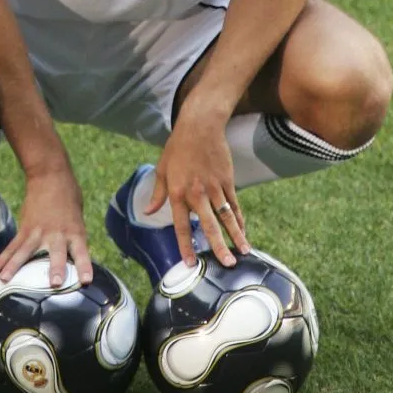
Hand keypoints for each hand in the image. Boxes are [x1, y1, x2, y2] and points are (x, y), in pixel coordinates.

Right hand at [0, 165, 92, 287]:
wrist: (50, 176)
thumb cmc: (69, 197)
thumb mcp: (78, 218)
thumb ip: (74, 238)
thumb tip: (73, 259)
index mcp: (75, 231)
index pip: (81, 251)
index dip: (84, 266)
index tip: (85, 281)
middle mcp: (57, 234)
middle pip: (56, 253)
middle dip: (55, 268)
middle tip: (54, 282)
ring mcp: (38, 232)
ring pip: (26, 252)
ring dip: (15, 267)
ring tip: (5, 280)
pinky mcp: (25, 229)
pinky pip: (12, 247)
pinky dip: (2, 260)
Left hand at [145, 118, 249, 267]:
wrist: (200, 127)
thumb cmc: (178, 147)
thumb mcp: (162, 168)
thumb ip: (157, 193)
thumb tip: (148, 212)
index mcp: (178, 193)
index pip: (181, 226)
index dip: (185, 246)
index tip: (190, 264)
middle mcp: (197, 194)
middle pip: (209, 225)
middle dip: (218, 247)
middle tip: (226, 265)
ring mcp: (214, 188)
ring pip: (227, 217)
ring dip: (236, 236)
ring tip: (243, 253)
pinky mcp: (227, 181)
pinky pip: (234, 204)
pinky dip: (239, 219)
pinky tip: (243, 231)